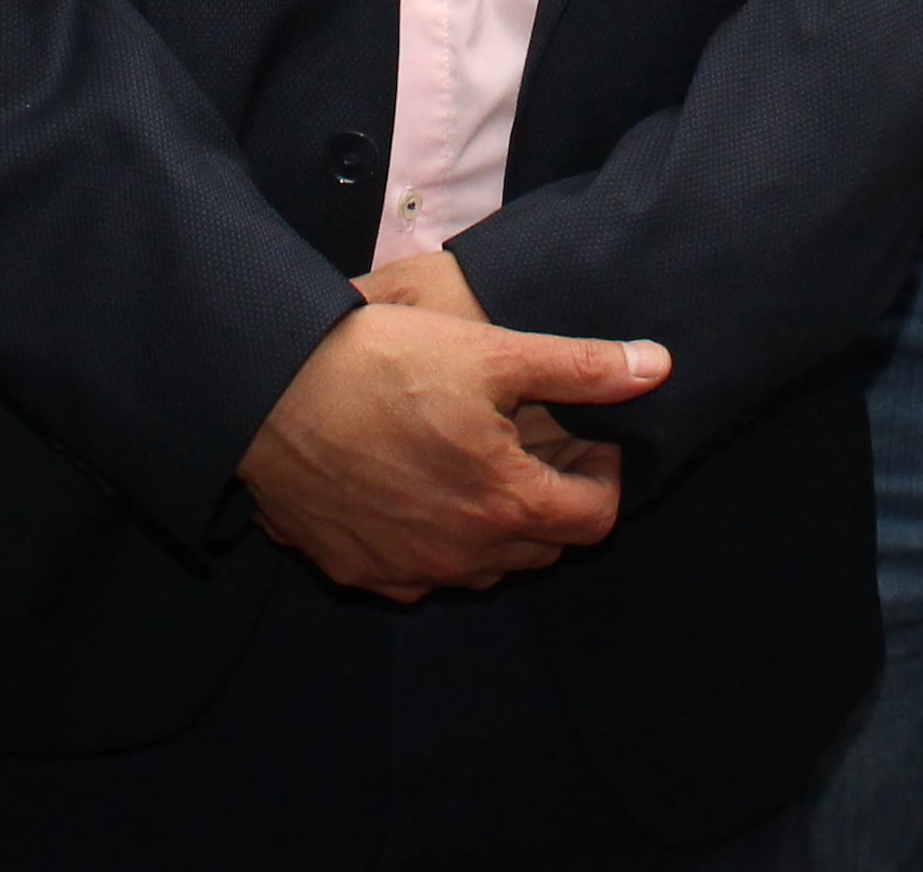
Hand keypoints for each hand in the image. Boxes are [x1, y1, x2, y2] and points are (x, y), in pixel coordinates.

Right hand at [237, 262, 667, 600]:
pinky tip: (412, 485)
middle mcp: (459, 557)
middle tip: (537, 447)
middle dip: (552, 502)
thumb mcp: (490, 351)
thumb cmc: (379, 362)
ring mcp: (404, 571)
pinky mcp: (353, 570)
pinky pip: (414, 571)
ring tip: (476, 463)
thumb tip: (658, 366)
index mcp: (504, 505)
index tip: (593, 441)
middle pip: (538, 549)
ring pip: (478, 566)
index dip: (605, 478)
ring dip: (493, 526)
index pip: (593, 521)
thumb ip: (580, 366)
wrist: (264, 390)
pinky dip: (429, 539)